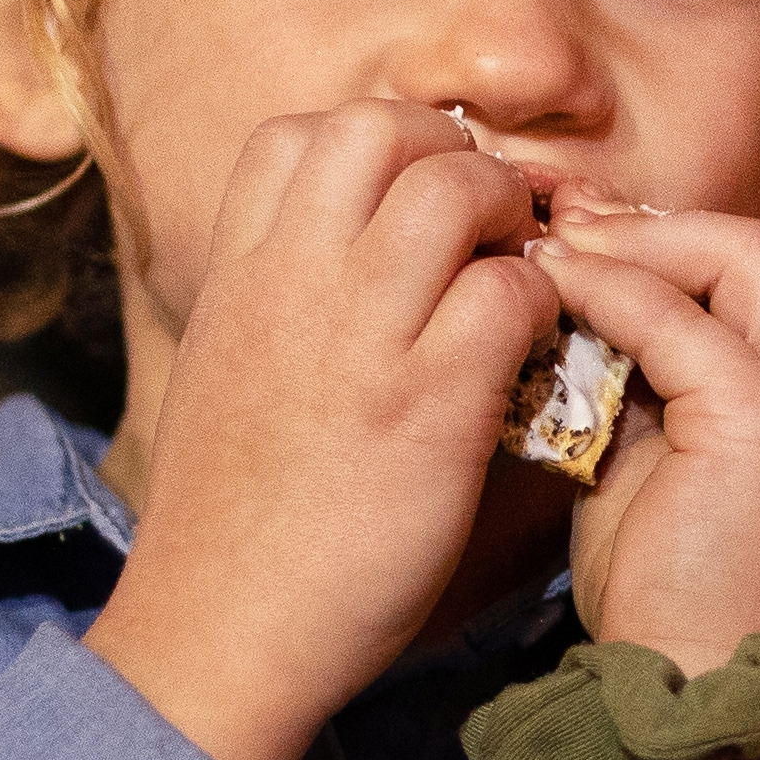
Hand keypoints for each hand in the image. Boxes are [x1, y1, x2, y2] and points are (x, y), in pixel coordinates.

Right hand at [91, 102, 554, 759]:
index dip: (374, 145)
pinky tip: (536, 347)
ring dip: (507, 215)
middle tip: (486, 222)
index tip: (410, 196)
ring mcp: (357, 339)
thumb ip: (267, 299)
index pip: (295, 133)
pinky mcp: (426, 407)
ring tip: (519, 273)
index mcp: (234, 276)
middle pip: (378, 128)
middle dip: (451, 153)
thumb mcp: (217, 373)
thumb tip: (324, 256)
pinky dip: (543, 302)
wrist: (220, 631)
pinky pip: (509, 295)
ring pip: (453, 188)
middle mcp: (289, 285)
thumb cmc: (228, 520)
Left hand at [536, 207, 759, 667]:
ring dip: (632, 246)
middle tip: (563, 222)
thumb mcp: (660, 471)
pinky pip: (680, 320)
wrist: (695, 706)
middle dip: (656, 226)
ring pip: (736, 258)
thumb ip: (646, 382)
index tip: (586, 239)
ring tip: (550, 249)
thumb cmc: (668, 607)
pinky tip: (553, 290)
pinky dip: (611, 293)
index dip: (671, 247)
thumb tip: (581, 296)